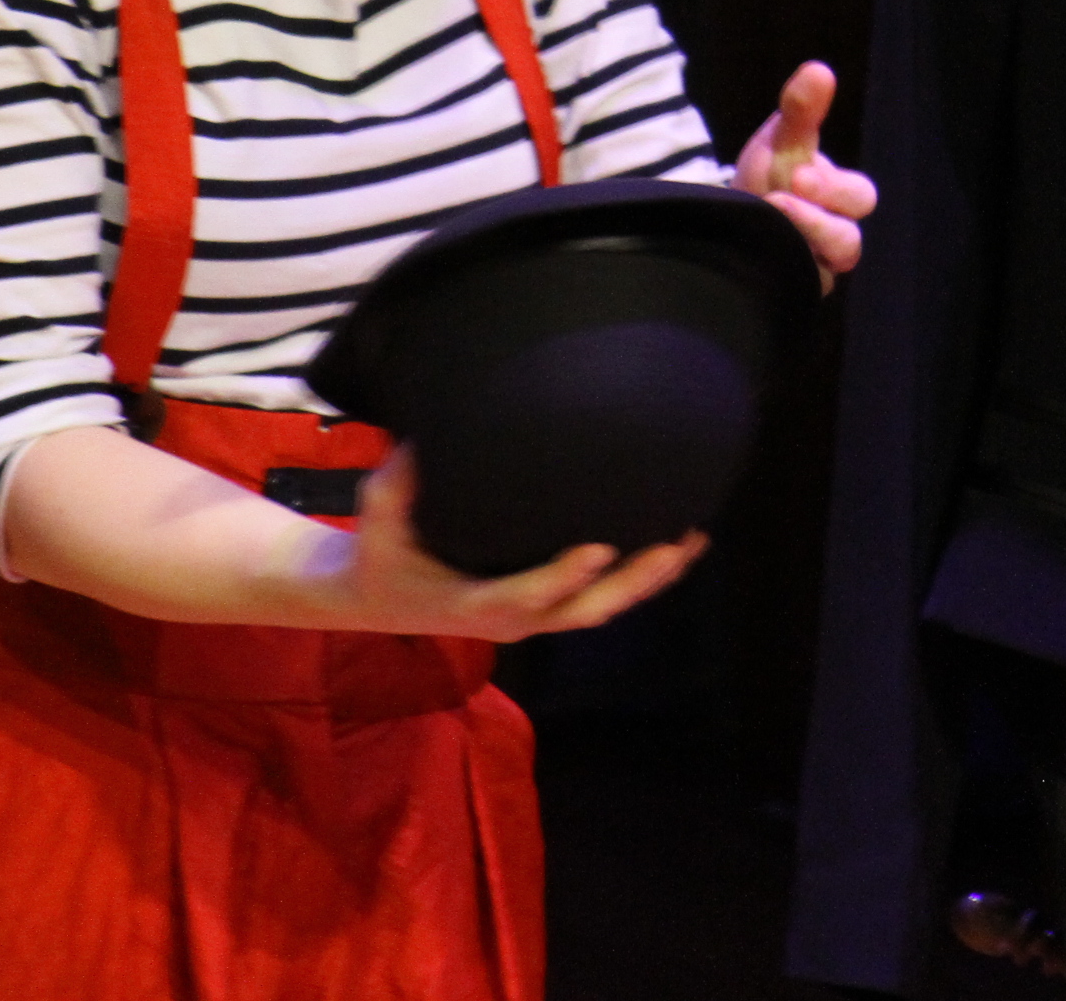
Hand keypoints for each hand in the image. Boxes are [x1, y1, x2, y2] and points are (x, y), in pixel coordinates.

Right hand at [303, 447, 706, 642]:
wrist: (377, 599)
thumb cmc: (379, 557)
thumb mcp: (373, 523)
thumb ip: (393, 488)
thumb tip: (418, 445)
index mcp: (474, 606)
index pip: (526, 597)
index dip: (563, 578)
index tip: (599, 551)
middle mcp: (513, 620)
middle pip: (585, 611)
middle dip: (633, 581)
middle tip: (674, 545)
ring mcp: (534, 617)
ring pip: (602, 608)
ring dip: (650, 579)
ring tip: (691, 539)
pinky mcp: (545, 607)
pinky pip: (599, 598)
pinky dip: (639, 577)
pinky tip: (673, 544)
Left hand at [735, 60, 876, 284]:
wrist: (728, 223)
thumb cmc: (767, 177)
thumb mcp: (781, 141)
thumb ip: (801, 110)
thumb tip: (819, 69)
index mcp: (839, 200)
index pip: (859, 197)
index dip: (834, 188)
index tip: (798, 172)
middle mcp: (833, 238)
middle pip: (849, 241)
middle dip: (818, 219)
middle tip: (785, 195)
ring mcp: (811, 270)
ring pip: (824, 271)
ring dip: (796, 242)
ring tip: (766, 217)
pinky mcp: (789, 291)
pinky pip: (794, 290)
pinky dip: (777, 270)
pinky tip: (754, 253)